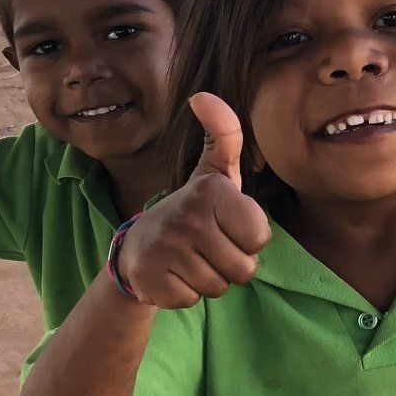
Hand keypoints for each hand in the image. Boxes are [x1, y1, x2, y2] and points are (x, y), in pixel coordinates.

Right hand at [117, 94, 270, 309]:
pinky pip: (192, 300)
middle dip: (232, 264)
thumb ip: (224, 134)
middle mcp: (186, 217)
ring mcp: (165, 250)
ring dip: (210, 279)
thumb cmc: (192, 210)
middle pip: (243, 269)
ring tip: (191, 259)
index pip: (259, 237)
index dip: (249, 239)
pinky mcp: (151, 281)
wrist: (136, 248)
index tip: (227, 226)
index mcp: (209, 191)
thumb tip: (203, 95)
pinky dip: (186, 293)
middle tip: (209, 247)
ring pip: (219, 287)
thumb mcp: (213, 172)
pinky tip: (173, 274)